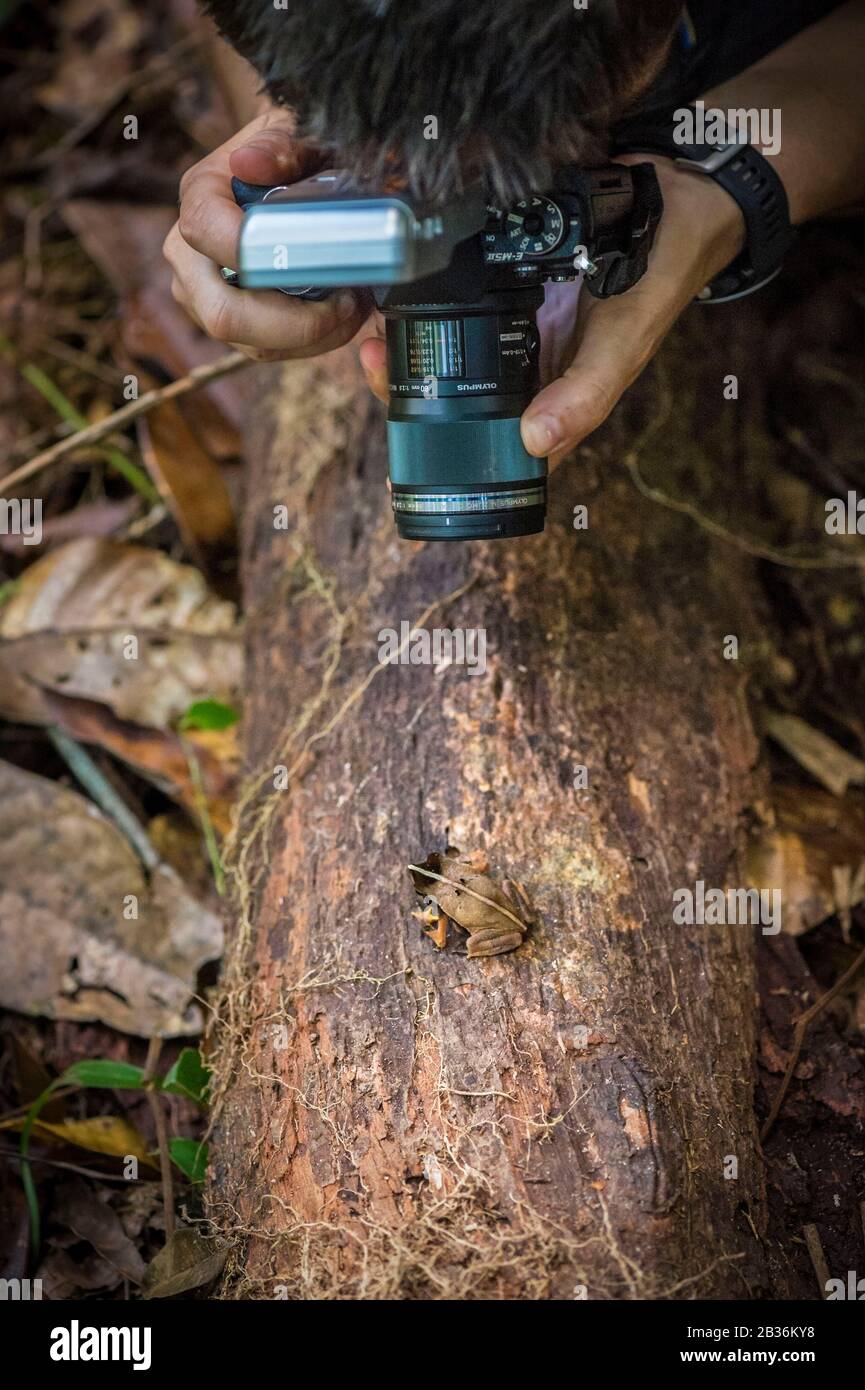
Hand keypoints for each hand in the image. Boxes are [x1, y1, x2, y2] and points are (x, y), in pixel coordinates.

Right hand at [163, 109, 370, 360]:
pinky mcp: (229, 324)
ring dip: (312, 338)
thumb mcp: (295, 129)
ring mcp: (203, 296)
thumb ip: (280, 145)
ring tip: (354, 306)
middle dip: (295, 325)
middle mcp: (189, 254)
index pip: (210, 238)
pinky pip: (267, 352)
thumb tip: (249, 164)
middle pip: (225, 315)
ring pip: (252, 345)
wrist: (289, 168)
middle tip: (349, 305)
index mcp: (200, 198)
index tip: (322, 268)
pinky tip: (340, 317)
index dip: (262, 262)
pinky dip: (310, 343)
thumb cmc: (295, 149)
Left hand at [359, 157, 746, 461]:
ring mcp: (516, 325)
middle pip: (456, 397)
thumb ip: (585, 395)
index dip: (445, 449)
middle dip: (405, 386)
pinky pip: (460, 294)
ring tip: (375, 326)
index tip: (401, 428)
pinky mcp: (509, 279)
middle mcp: (529, 368)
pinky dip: (427, 291)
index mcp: (553, 398)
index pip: (493, 445)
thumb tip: (535, 443)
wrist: (681, 193)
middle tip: (371, 357)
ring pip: (450, 348)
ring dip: (408, 342)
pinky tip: (399, 284)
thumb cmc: (659, 276)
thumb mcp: (624, 342)